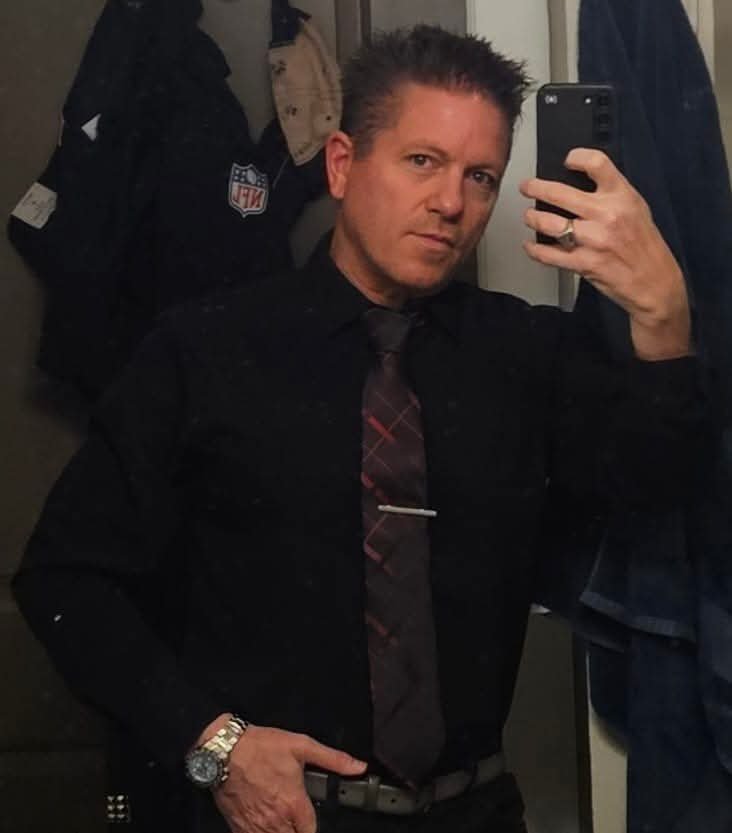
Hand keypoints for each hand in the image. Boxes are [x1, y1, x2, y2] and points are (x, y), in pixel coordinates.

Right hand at [211, 723, 366, 832]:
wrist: (225, 750)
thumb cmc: (262, 747)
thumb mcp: (301, 745)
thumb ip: (332, 759)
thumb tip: (359, 766)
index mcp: (294, 803)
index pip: (311, 831)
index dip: (312, 827)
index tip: (309, 819)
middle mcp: (276, 821)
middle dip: (297, 831)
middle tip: (295, 819)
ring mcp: (256, 827)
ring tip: (282, 821)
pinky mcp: (239, 827)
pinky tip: (264, 825)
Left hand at [520, 148, 690, 359]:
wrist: (654, 282)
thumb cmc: (644, 244)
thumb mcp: (636, 208)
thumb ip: (611, 194)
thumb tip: (580, 182)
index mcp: (622, 196)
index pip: (596, 164)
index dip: (577, 157)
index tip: (566, 160)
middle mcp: (606, 215)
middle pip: (560, 193)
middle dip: (535, 188)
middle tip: (527, 187)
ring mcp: (593, 240)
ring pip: (549, 223)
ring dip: (532, 218)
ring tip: (529, 216)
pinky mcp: (583, 264)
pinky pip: (549, 254)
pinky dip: (534, 249)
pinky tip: (530, 245)